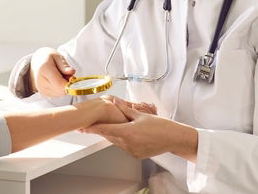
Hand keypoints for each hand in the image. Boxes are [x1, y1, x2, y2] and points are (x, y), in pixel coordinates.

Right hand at [29, 48, 74, 96]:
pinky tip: (57, 80)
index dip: (70, 84)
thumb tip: (72, 72)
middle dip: (68, 84)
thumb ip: (64, 65)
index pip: (59, 84)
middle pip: (61, 90)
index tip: (73, 77)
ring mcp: (41, 89)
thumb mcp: (57, 56)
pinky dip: (60, 88)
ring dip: (64, 86)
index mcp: (44, 69)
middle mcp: (40, 81)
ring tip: (60, 76)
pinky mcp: (43, 93)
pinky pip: (58, 94)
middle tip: (67, 74)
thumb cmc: (48, 57)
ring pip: (61, 93)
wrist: (36, 62)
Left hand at [81, 99, 196, 160]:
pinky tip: (125, 133)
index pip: (105, 130)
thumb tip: (114, 102)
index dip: (93, 128)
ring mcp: (132, 151)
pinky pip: (124, 146)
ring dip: (112, 134)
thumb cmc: (161, 126)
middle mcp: (128, 144)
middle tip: (93, 124)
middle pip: (109, 136)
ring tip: (110, 126)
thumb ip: (125, 109)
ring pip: (116, 141)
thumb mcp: (141, 115)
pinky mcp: (136, 155)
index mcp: (128, 132)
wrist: (174, 138)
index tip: (84, 127)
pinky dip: (122, 140)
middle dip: (102, 130)